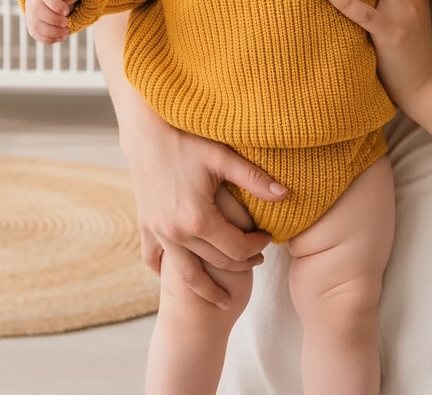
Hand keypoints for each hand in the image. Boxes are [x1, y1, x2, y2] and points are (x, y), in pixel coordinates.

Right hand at [25, 0, 81, 42]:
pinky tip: (60, 37)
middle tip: (67, 22)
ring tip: (67, 31)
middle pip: (37, 10)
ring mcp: (30, 10)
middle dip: (55, 20)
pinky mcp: (32, 22)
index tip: (66, 11)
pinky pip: (35, 34)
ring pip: (36, 25)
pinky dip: (49, 39)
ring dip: (53, 32)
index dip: (55, 4)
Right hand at [128, 123, 284, 307]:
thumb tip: (286, 194)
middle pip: (218, 262)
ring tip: (223, 296)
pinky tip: (182, 272)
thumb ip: (254, 179)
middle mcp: (177, 232)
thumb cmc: (185, 142)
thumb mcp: (221, 158)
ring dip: (207, 288)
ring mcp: (159, 232)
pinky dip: (166, 270)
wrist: (145, 134)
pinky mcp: (145, 226)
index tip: (267, 237)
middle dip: (242, 262)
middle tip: (255, 255)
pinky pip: (154, 260)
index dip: (258, 245)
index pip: (238, 248)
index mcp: (199, 219)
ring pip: (188, 274)